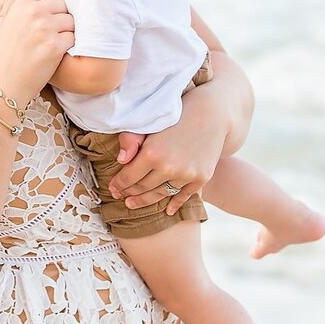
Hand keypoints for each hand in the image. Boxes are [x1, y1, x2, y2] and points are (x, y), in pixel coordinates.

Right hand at [0, 0, 73, 101]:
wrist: (2, 84)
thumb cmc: (6, 57)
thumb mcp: (9, 25)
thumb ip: (28, 10)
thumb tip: (54, 0)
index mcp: (21, 4)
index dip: (56, 4)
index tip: (54, 15)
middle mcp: (33, 12)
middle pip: (64, 3)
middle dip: (63, 16)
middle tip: (58, 31)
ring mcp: (45, 28)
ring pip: (71, 21)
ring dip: (67, 32)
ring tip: (55, 44)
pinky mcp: (55, 46)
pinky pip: (73, 38)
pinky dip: (68, 47)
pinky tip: (57, 54)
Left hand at [108, 92, 229, 215]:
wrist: (212, 113)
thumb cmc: (177, 114)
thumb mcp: (150, 123)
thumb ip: (131, 140)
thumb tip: (121, 161)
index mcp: (152, 153)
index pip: (128, 177)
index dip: (118, 184)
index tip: (113, 188)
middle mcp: (169, 167)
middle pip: (143, 188)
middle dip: (130, 193)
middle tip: (121, 197)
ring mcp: (186, 175)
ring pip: (161, 194)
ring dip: (146, 200)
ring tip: (135, 203)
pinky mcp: (201, 178)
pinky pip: (184, 196)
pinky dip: (174, 204)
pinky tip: (167, 211)